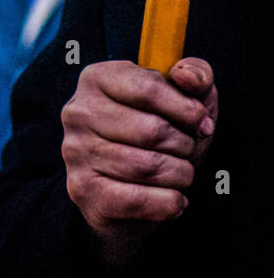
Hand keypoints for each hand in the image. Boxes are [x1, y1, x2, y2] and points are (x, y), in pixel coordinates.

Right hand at [60, 57, 217, 264]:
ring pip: (149, 167)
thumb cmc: (159, 133)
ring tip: (179, 174)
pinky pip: (139, 200)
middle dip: (185, 146)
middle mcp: (78, 112)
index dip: (187, 109)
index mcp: (97, 79)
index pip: (148, 88)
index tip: (202, 123)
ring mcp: (75, 152)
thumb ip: (196, 74)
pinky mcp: (82, 189)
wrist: (129, 186)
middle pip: (152, 131)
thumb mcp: (184, 98)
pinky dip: (170, 202)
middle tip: (186, 151)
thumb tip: (185, 76)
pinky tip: (172, 198)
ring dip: (180, 175)